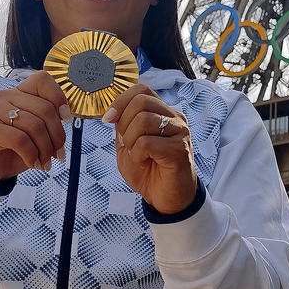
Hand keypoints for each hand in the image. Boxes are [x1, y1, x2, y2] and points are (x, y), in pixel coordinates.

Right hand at [0, 71, 70, 184]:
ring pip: (35, 126)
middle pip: (45, 108)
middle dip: (58, 136)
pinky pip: (20, 140)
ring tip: (45, 163)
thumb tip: (67, 118)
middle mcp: (5, 96)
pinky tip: (33, 164)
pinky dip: (32, 156)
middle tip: (59, 155)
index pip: (42, 79)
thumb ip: (48, 121)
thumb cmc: (12, 150)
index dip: (59, 97)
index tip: (66, 119)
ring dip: (46, 150)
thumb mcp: (35, 133)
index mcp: (19, 92)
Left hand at [103, 84, 196, 214]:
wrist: (166, 199)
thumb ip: (122, 126)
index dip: (121, 100)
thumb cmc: (149, 172)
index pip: (142, 89)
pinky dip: (137, 154)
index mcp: (162, 113)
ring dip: (130, 140)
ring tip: (136, 154)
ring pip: (143, 120)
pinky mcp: (179, 150)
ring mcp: (179, 132)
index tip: (108, 118)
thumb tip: (112, 111)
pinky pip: (147, 142)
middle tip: (127, 143)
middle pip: (141, 101)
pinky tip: (144, 162)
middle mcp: (174, 118)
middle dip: (124, 122)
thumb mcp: (128, 145)